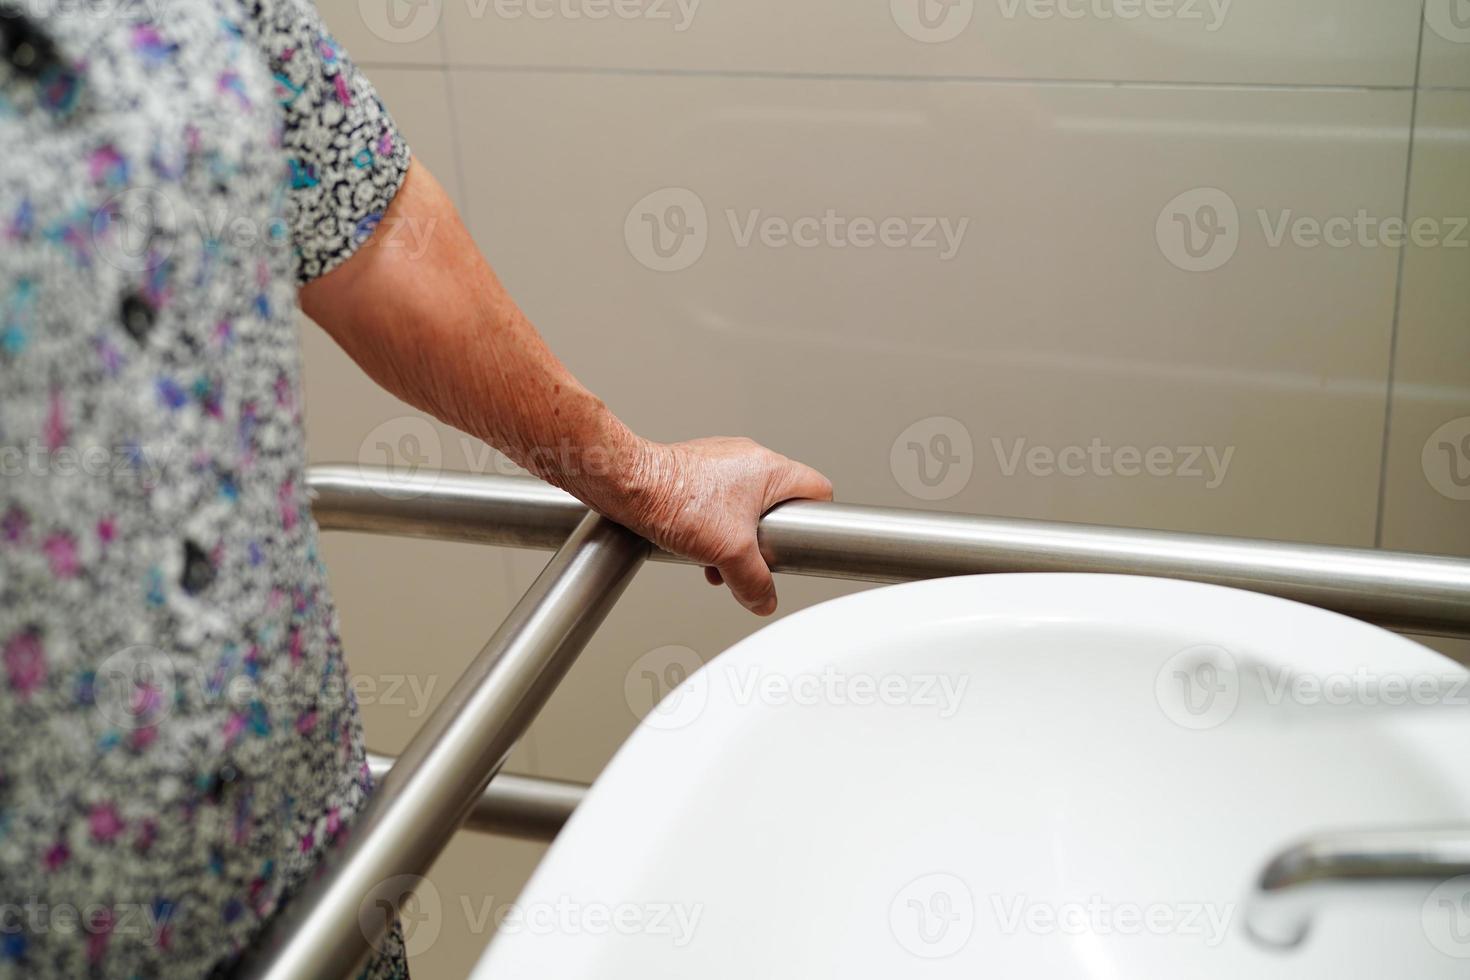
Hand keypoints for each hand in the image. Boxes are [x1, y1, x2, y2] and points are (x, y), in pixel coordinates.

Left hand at [599, 437, 832, 615]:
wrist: (626, 483)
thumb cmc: (675, 499)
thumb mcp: (730, 553)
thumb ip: (755, 582)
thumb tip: (764, 600)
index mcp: (770, 468)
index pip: (818, 489)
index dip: (819, 520)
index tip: (802, 543)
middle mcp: (747, 458)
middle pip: (778, 505)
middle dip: (765, 539)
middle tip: (752, 557)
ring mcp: (719, 462)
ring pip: (744, 507)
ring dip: (735, 538)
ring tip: (716, 557)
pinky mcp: (694, 470)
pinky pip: (717, 502)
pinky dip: (711, 527)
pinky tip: (693, 545)